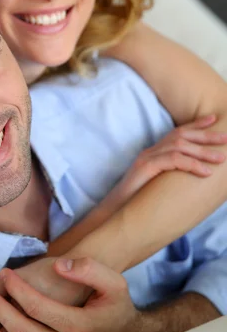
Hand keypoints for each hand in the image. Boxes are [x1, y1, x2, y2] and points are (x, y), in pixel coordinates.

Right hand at [112, 114, 226, 204]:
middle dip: (206, 136)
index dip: (196, 125)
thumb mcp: (158, 186)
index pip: (177, 133)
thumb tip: (196, 178)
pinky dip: (191, 164)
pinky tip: (205, 172)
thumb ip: (172, 177)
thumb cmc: (139, 202)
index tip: (214, 120)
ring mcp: (146, 159)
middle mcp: (150, 152)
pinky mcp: (145, 168)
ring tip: (221, 159)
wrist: (116, 211)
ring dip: (202, 151)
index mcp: (154, 153)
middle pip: (181, 136)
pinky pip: (172, 161)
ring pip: (178, 146)